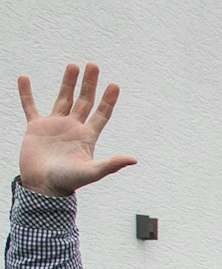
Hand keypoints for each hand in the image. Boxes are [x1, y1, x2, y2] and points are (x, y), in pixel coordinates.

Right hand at [17, 63, 136, 196]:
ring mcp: (54, 126)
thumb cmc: (67, 182)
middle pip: (84, 101)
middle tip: (93, 65)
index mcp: (87, 137)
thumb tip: (133, 159)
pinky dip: (27, 93)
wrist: (43, 187)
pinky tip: (24, 78)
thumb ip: (111, 164)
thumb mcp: (91, 172)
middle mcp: (73, 128)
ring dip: (68, 82)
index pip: (101, 114)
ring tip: (73, 65)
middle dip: (89, 84)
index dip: (108, 100)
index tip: (114, 85)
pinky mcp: (36, 128)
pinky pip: (30, 106)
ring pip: (63, 99)